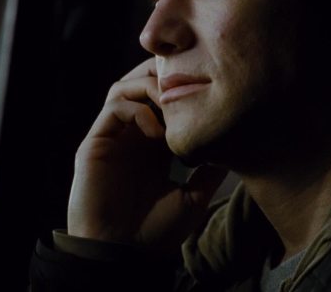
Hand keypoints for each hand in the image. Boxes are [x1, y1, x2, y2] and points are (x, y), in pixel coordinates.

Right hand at [67, 57, 227, 255]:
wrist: (121, 255)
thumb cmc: (153, 233)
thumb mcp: (192, 198)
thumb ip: (209, 173)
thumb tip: (234, 150)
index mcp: (150, 144)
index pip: (161, 99)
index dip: (181, 88)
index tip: (206, 91)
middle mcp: (130, 135)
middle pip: (139, 83)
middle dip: (162, 75)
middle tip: (187, 83)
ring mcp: (112, 136)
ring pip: (123, 87)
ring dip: (149, 87)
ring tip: (170, 103)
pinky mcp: (96, 142)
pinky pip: (114, 107)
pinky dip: (137, 109)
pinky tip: (156, 132)